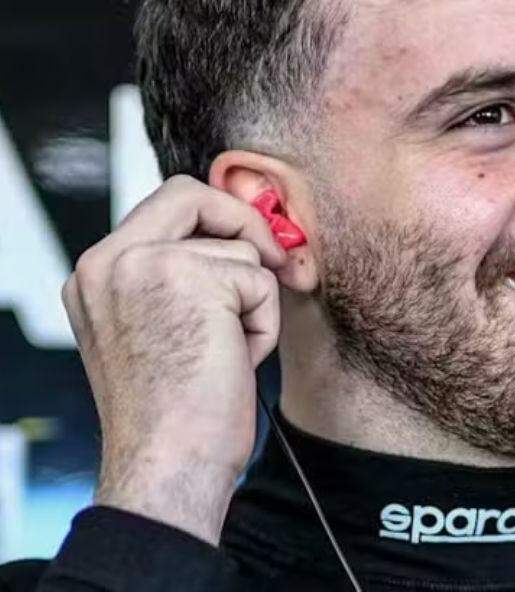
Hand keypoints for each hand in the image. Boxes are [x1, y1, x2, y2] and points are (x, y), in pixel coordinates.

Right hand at [61, 174, 288, 543]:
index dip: (216, 217)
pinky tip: (234, 360)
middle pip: (193, 194)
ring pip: (240, 249)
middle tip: (268, 264)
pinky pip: (260, 281)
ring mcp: (145, 265)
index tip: (247, 247)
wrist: (170, 467)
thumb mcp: (158, 328)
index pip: (165, 205)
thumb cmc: (174, 410)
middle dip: (243, 225)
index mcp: (98, 272)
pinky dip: (263, 323)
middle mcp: (109, 261)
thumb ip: (181, 273)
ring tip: (224, 350)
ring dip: (252, 301)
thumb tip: (244, 235)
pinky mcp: (188, 278)